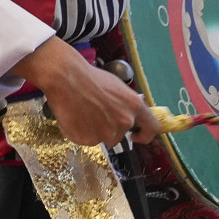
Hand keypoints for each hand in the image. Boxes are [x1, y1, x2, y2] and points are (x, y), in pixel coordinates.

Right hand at [16, 36, 157, 148]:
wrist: (66, 78)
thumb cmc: (90, 78)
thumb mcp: (118, 87)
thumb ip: (127, 104)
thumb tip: (130, 114)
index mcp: (134, 106)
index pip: (152, 128)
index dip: (145, 135)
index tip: (136, 137)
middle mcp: (124, 121)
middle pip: (120, 135)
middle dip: (109, 129)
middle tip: (95, 115)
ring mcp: (106, 132)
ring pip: (102, 138)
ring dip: (94, 131)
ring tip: (82, 114)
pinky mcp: (88, 139)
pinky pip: (86, 140)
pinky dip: (80, 133)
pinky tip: (75, 118)